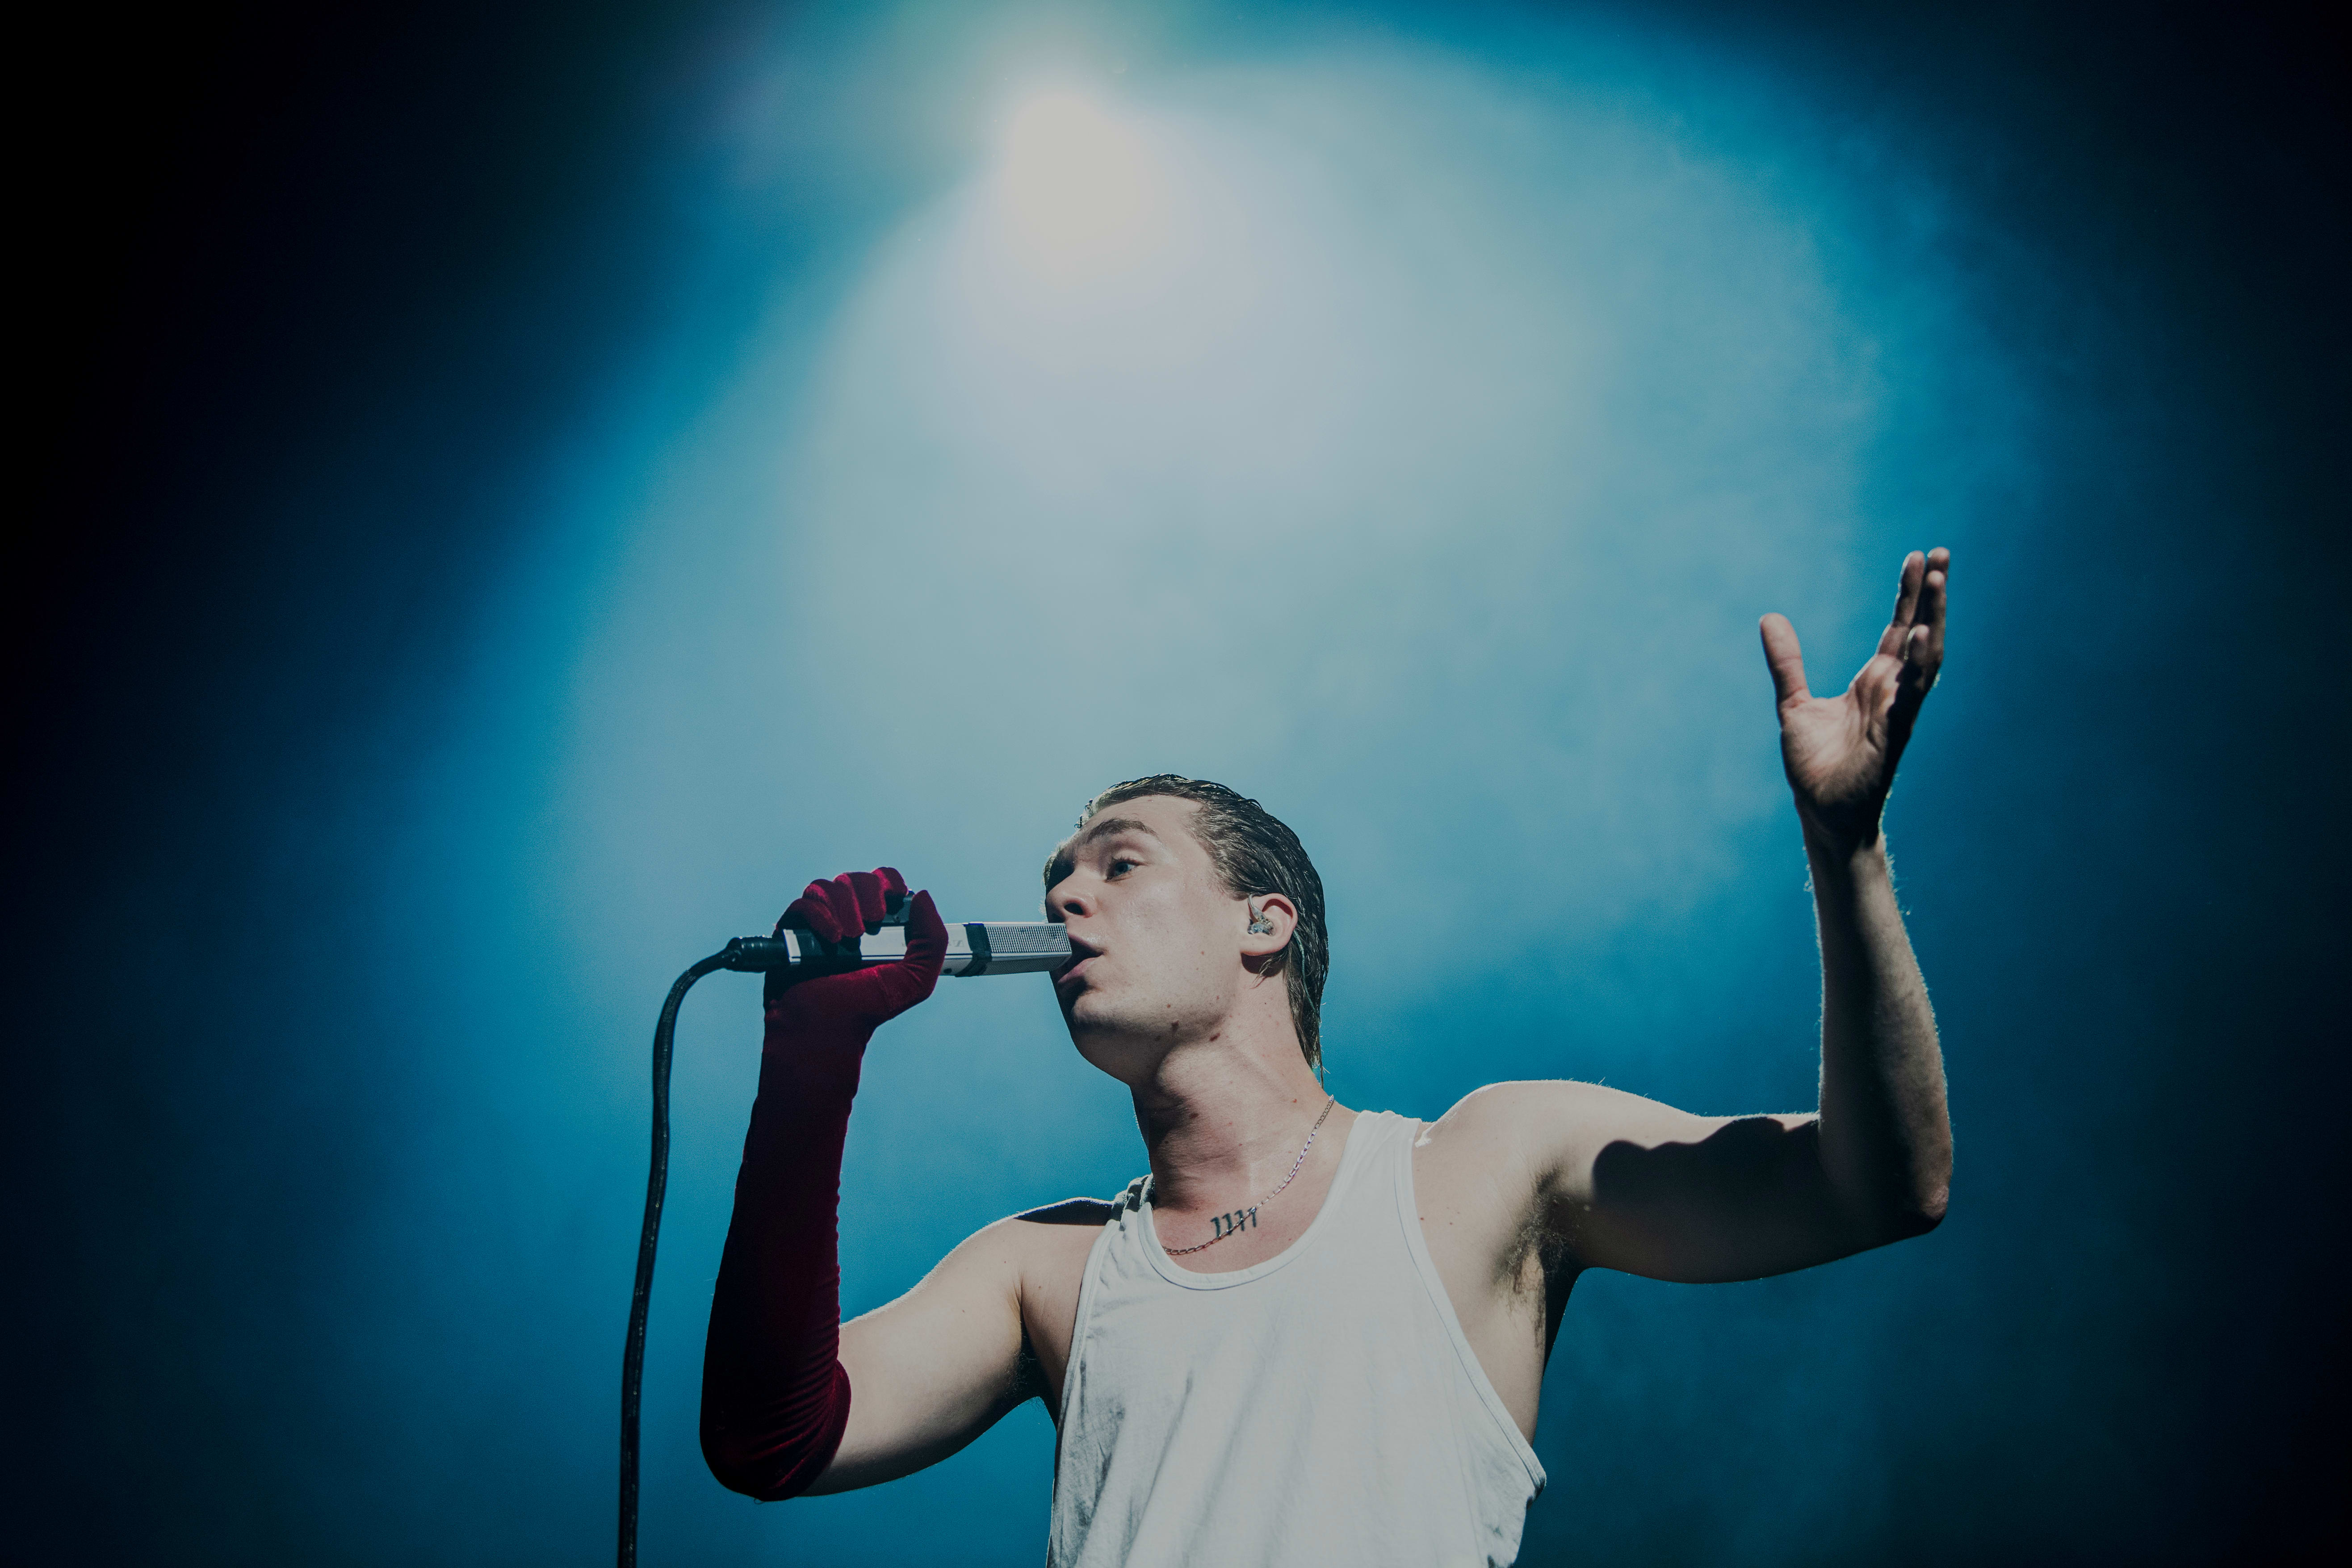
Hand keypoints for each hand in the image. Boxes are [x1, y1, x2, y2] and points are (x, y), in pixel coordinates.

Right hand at [766, 867, 946, 1036]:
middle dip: (867, 894)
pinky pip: (802, 904)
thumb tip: (923, 896)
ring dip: (843, 906)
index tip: (896, 895)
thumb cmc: (867, 1008)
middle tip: (873, 921)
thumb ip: (932, 940)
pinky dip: (818, 915)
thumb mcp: (916, 980)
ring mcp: (817, 924)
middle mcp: (846, 918)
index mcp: (876, 924)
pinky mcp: (791, 932)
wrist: (826, 1031)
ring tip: (849, 938)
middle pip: (855, 878)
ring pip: (827, 886)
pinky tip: (832, 938)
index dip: (889, 881)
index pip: (881, 881)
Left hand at [1760, 548, 1947, 854]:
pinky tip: (1923, 635)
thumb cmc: (1816, 764)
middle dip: (1931, 595)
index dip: (1909, 594)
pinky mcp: (1893, 733)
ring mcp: (1898, 710)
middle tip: (1942, 553)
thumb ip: (1786, 662)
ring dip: (1932, 619)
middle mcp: (1893, 691)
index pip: (1898, 628)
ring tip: (1939, 580)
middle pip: (1919, 632)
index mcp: (1875, 681)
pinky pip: (1911, 694)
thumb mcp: (1793, 704)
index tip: (1919, 557)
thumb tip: (1769, 618)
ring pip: (1925, 658)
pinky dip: (1918, 665)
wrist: (1820, 811)